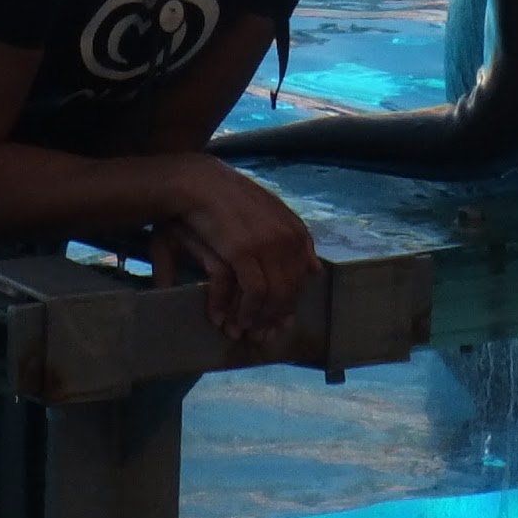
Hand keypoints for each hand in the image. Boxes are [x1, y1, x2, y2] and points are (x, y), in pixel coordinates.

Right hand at [151, 154, 320, 342]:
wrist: (201, 183)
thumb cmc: (231, 200)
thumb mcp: (271, 215)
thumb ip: (294, 240)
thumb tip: (316, 270)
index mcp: (296, 229)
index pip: (304, 276)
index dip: (293, 301)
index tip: (282, 321)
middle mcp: (288, 237)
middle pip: (292, 289)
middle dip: (278, 316)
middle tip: (264, 335)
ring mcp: (268, 244)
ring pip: (276, 295)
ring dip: (262, 319)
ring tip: (248, 332)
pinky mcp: (244, 251)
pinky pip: (254, 293)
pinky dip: (247, 311)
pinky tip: (237, 320)